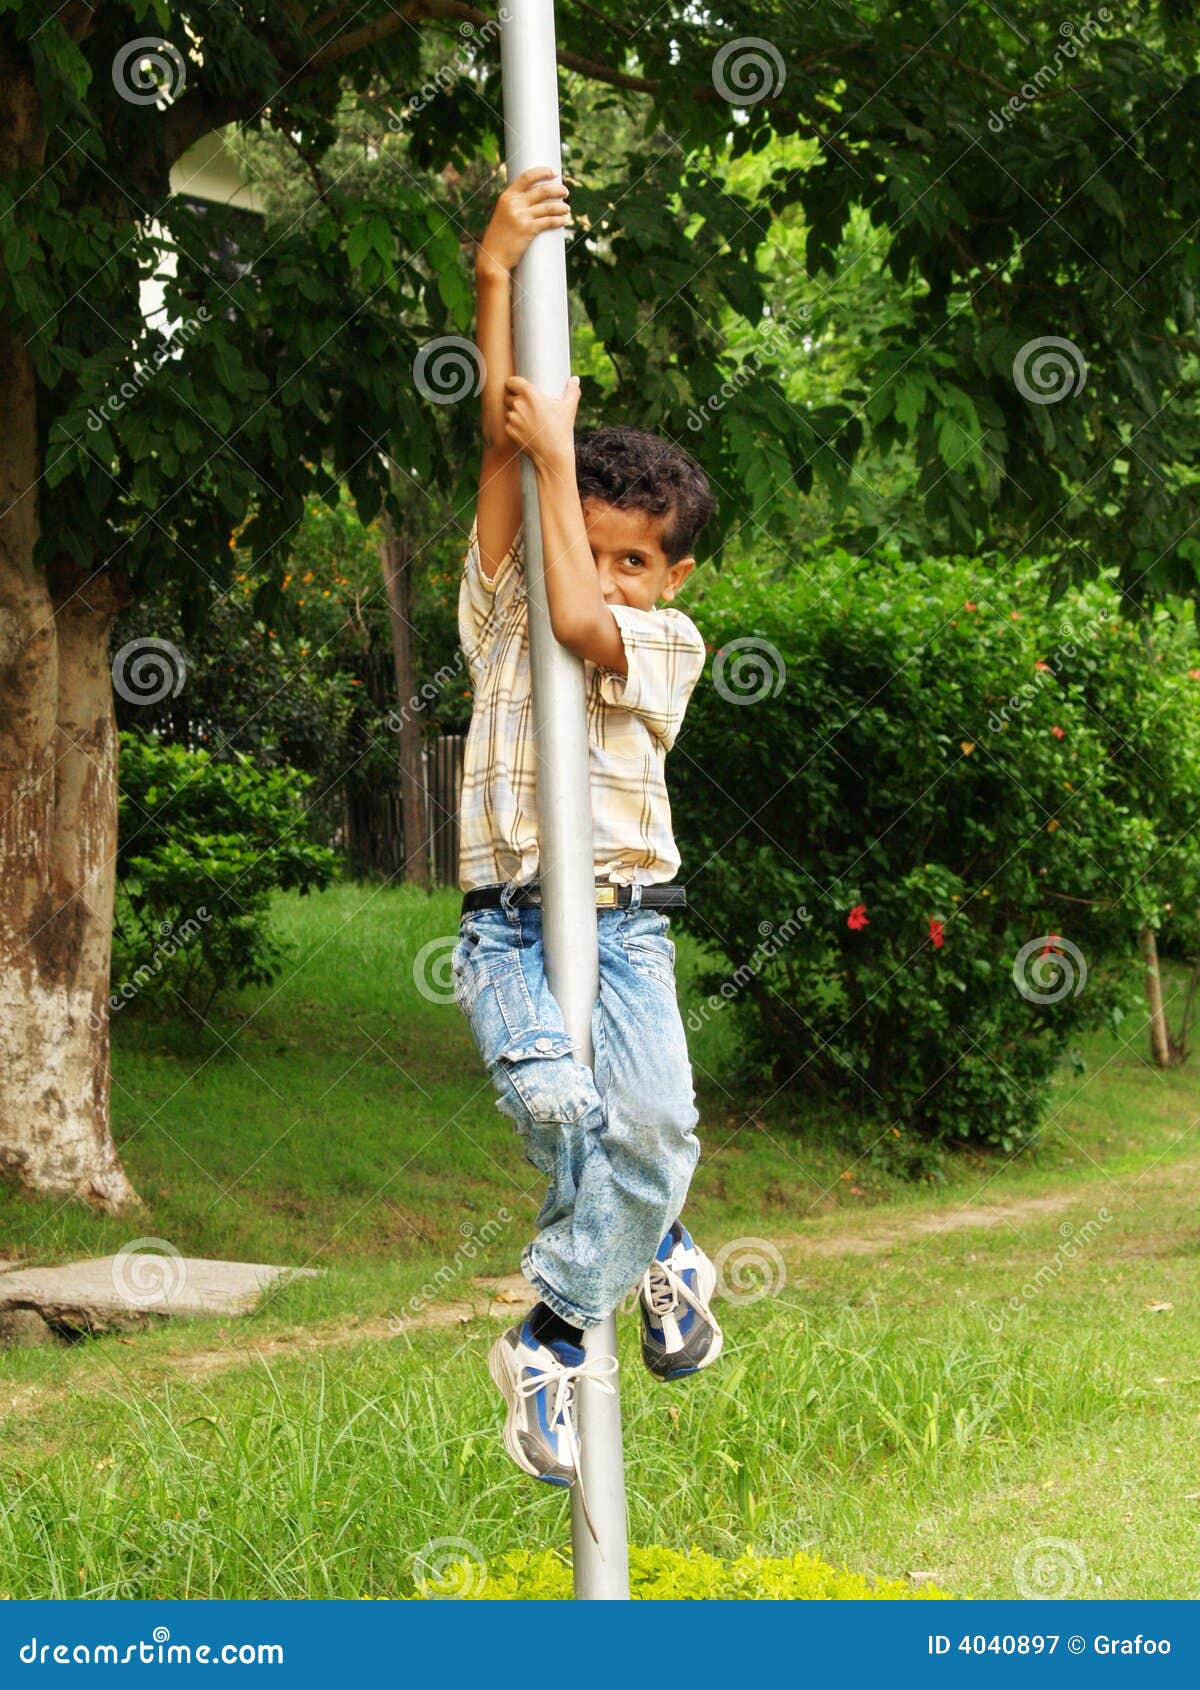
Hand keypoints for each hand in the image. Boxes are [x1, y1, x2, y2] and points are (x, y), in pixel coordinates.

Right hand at [477, 164, 570, 278]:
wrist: (493, 258)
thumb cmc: (499, 238)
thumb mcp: (503, 215)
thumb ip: (515, 205)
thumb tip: (534, 200)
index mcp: (507, 197)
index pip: (526, 177)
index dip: (542, 172)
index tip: (554, 172)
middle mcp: (514, 204)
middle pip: (541, 190)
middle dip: (557, 189)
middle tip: (565, 192)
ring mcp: (521, 216)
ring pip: (548, 207)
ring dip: (561, 207)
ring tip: (567, 208)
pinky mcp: (528, 230)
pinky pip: (548, 222)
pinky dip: (559, 220)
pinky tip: (565, 220)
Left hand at [503, 374, 579, 467]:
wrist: (552, 455)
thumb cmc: (561, 430)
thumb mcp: (569, 408)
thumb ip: (573, 391)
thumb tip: (575, 380)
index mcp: (529, 394)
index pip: (511, 381)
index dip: (513, 383)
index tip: (517, 387)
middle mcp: (517, 404)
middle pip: (508, 396)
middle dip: (514, 399)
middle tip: (526, 405)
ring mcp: (512, 418)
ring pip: (508, 411)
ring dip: (514, 413)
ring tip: (527, 419)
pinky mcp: (509, 431)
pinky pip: (508, 424)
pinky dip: (514, 426)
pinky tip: (524, 429)